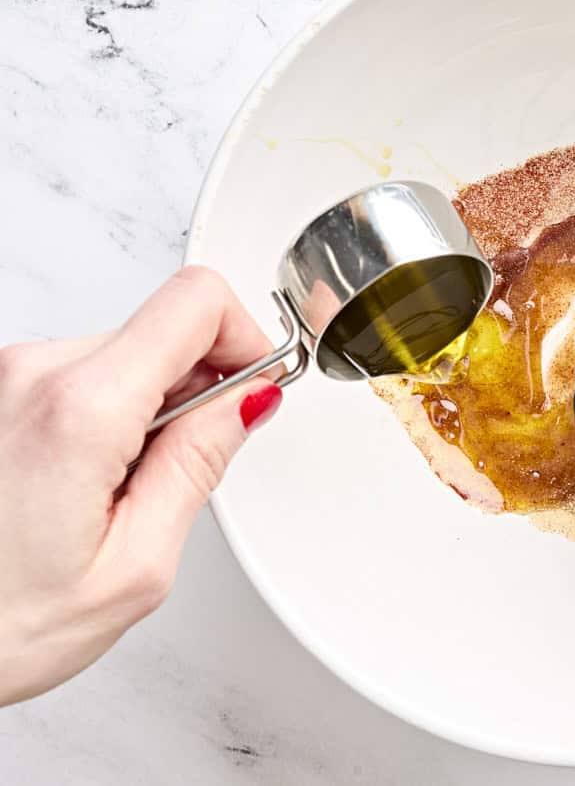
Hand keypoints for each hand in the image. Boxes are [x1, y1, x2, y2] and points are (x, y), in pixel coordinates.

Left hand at [0, 266, 282, 705]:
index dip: (247, 338)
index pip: (197, 302)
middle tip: (187, 463)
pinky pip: (88, 374)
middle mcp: (32, 373)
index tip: (257, 387)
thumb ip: (199, 464)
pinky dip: (113, 414)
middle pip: (166, 327)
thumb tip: (250, 400)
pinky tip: (90, 479)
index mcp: (80, 409)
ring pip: (129, 353)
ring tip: (123, 485)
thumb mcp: (135, 565)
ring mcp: (7, 376)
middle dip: (202, 386)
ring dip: (153, 407)